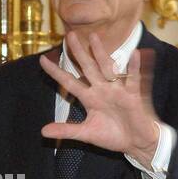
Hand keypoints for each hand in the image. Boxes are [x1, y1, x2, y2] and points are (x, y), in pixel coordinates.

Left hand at [40, 32, 160, 165]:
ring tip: (94, 37)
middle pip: (87, 68)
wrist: (135, 142)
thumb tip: (43, 132)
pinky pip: (133, 79)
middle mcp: (101, 90)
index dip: (56, 72)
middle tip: (69, 35)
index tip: (42, 60)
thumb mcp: (86, 133)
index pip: (69, 82)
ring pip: (107, 68)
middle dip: (79, 53)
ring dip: (101, 53)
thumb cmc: (112, 136)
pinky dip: (135, 67)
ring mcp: (116, 90)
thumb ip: (66, 131)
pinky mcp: (132, 95)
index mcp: (89, 98)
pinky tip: (135, 54)